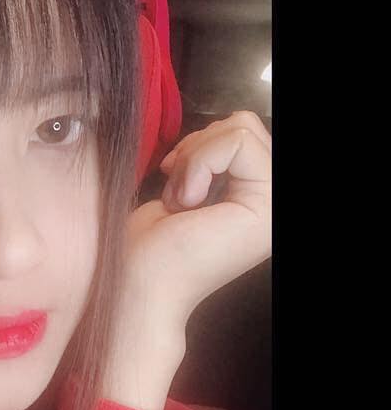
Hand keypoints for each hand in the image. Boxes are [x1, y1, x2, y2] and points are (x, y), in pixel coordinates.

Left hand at [103, 111, 271, 409]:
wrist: (136, 284)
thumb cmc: (146, 244)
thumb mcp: (184, 185)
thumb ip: (210, 160)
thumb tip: (221, 126)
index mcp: (256, 198)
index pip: (242, 131)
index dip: (198, 144)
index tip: (174, 180)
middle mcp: (272, 202)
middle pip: (244, 125)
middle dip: (197, 148)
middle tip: (177, 193)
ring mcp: (274, 206)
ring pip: (241, 130)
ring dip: (195, 158)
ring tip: (181, 200)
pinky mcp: (266, 207)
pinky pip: (236, 143)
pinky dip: (198, 163)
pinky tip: (186, 203)